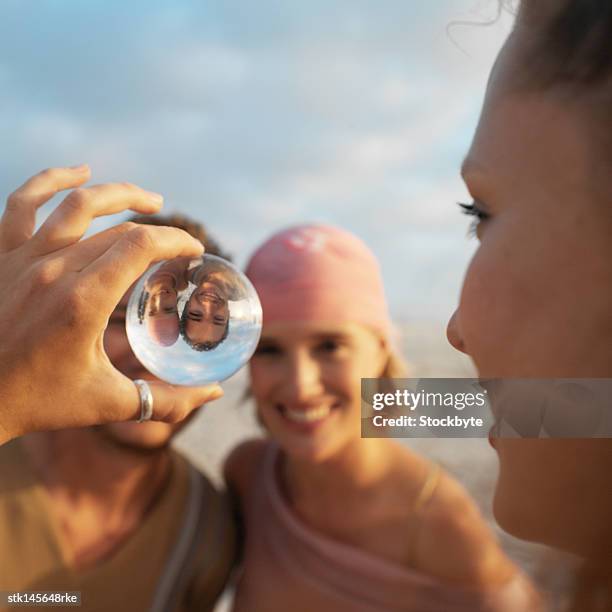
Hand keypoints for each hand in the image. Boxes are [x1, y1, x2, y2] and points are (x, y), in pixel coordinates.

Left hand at [0, 166, 222, 443]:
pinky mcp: (0, 256)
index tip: (194, 252)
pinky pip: (24, 202)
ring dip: (120, 194)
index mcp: (83, 302)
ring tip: (150, 199)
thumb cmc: (37, 402)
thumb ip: (167, 400)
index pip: (142, 246)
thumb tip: (215, 392)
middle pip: (120, 229)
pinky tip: (79, 172)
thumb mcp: (108, 403)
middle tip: (179, 247)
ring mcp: (22, 258)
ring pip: (77, 203)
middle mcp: (53, 270)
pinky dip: (51, 180)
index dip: (176, 241)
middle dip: (160, 232)